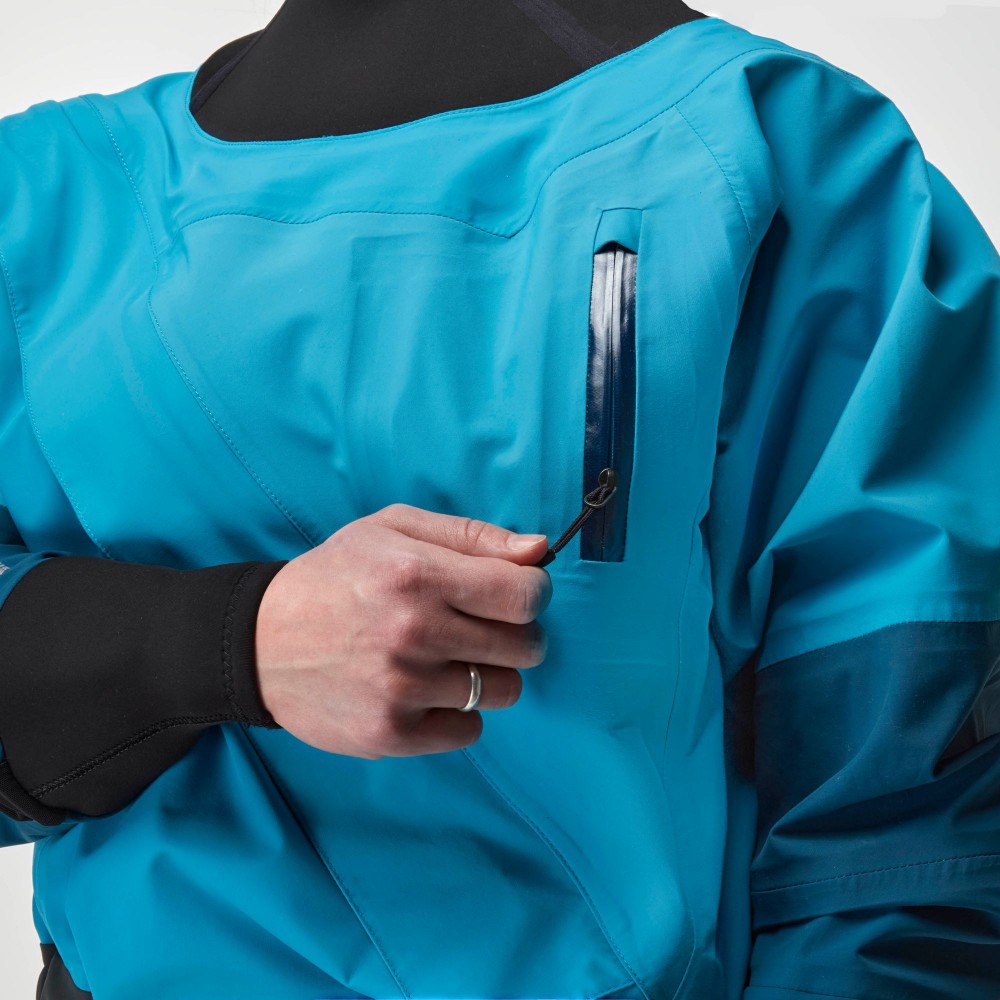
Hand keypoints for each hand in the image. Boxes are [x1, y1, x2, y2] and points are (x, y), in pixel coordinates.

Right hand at [254, 504, 551, 759]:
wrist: (259, 642)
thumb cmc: (336, 576)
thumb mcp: (394, 529)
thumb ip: (472, 536)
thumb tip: (540, 551)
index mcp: (418, 574)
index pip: (526, 596)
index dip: (532, 593)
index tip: (514, 594)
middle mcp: (414, 633)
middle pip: (526, 647)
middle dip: (515, 634)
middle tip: (477, 626)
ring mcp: (402, 689)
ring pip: (505, 691)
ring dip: (488, 674)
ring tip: (446, 657)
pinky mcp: (391, 733)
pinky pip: (470, 730)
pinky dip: (457, 712)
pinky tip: (425, 689)